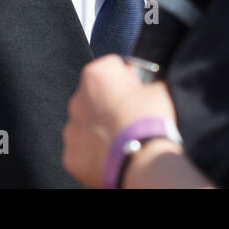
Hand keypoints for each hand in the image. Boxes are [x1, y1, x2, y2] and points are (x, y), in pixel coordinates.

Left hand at [62, 55, 176, 187]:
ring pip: (86, 125)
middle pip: (94, 96)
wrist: (142, 161)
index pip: (111, 67)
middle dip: (108, 104)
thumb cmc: (150, 120)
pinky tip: (113, 157)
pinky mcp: (70, 156)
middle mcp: (77, 98)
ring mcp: (71, 129)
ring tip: (122, 142)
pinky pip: (82, 151)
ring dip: (99, 130)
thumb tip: (143, 89)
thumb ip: (144, 83)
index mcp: (96, 74)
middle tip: (129, 118)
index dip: (126, 79)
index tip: (137, 91)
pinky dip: (94, 154)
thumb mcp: (157, 89)